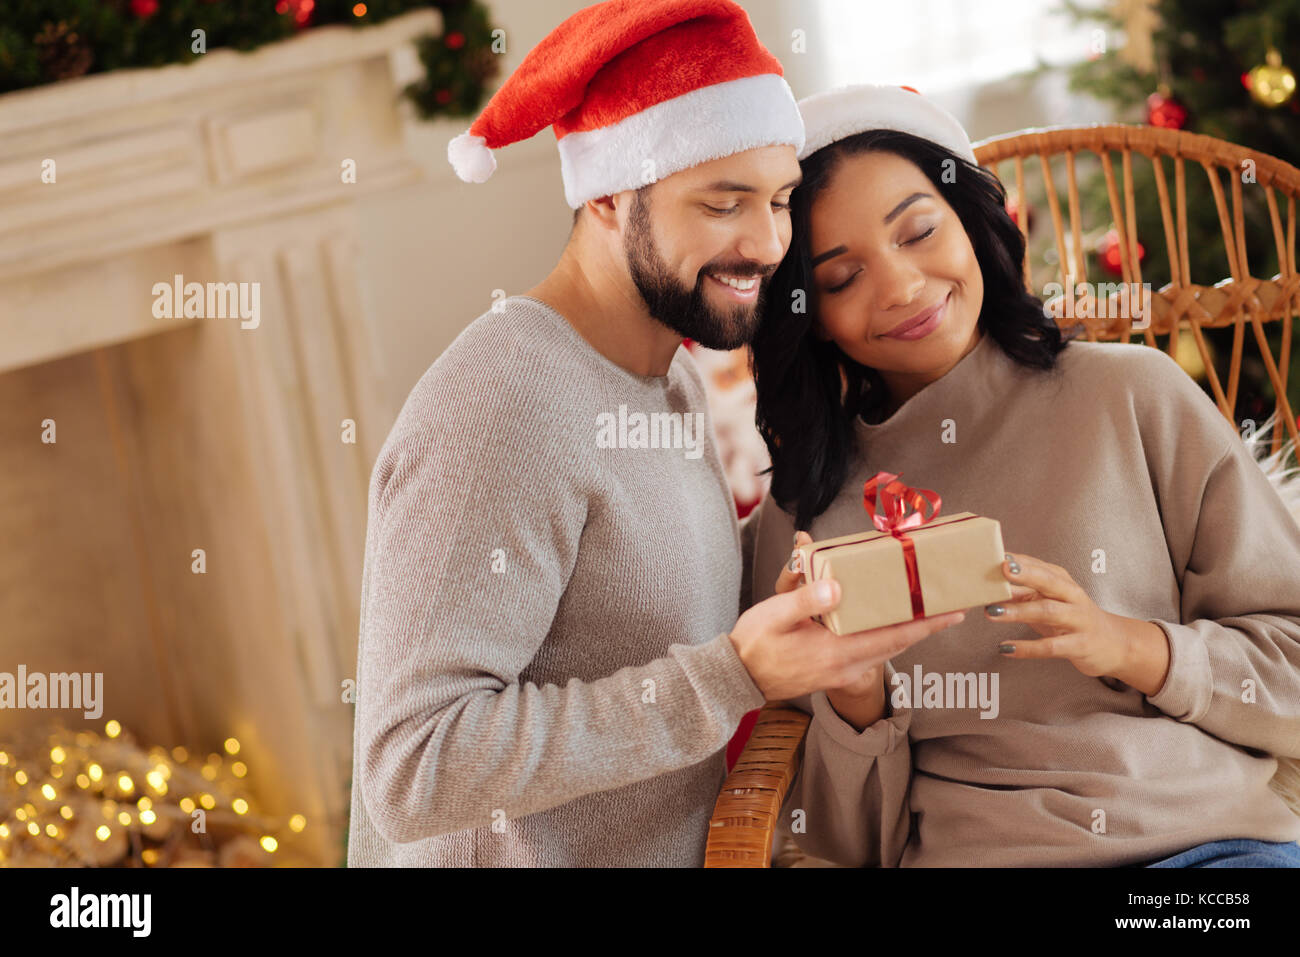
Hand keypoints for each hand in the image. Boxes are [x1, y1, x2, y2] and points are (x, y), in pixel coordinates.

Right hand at [730, 531, 963, 701]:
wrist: (736, 677)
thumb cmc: (753, 644)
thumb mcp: (774, 613)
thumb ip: (806, 598)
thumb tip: (836, 585)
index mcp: (836, 651)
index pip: (893, 635)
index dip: (927, 624)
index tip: (954, 612)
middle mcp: (846, 665)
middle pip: (898, 643)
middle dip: (927, 625)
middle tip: (952, 605)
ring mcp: (842, 671)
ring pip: (886, 648)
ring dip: (909, 630)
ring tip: (926, 610)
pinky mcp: (835, 671)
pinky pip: (871, 651)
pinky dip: (886, 635)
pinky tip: (886, 619)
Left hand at [987, 552, 1170, 693]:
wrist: (1116, 644)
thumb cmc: (1073, 618)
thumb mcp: (1051, 601)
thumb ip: (1024, 592)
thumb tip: (988, 586)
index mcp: (1063, 581)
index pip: (1038, 566)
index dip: (1017, 561)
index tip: (992, 555)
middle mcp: (1072, 596)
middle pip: (1048, 582)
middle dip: (1024, 575)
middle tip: (1000, 571)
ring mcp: (1078, 620)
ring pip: (1047, 612)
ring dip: (1018, 611)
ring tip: (990, 612)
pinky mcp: (1080, 645)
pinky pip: (1051, 646)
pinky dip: (1027, 648)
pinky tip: (1005, 648)